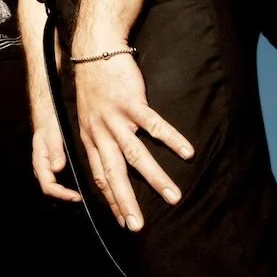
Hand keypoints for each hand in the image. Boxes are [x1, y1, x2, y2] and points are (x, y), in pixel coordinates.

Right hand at [31, 109, 82, 202]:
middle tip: (82, 201)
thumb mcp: (52, 134)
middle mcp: (42, 170)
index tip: (77, 197)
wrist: (46, 116)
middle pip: (50, 193)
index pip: (48, 187)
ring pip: (53, 190)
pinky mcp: (52, 168)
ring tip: (81, 198)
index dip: (62, 195)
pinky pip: (57, 184)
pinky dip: (66, 190)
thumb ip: (55, 151)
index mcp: (39, 164)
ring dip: (65, 197)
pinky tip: (78, 189)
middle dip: (65, 200)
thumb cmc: (49, 124)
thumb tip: (57, 168)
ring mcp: (46, 170)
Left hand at [73, 51, 192, 230]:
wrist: (95, 50)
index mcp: (91, 138)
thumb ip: (98, 138)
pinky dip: (171, 139)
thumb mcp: (88, 116)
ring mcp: (116, 118)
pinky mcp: (132, 102)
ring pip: (136, 155)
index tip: (122, 220)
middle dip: (126, 202)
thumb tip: (109, 159)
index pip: (99, 176)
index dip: (110, 199)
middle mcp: (101, 132)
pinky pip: (154, 124)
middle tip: (138, 225)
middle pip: (114, 174)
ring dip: (155, 178)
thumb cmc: (95, 84)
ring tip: (174, 197)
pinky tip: (187, 152)